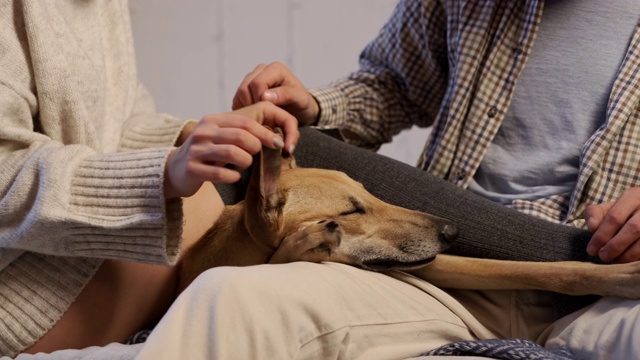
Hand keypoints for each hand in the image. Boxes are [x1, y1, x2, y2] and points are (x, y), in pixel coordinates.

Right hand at [164, 102, 298, 198]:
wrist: (175, 170)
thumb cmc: (206, 153)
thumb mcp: (220, 137)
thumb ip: (241, 133)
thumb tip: (275, 136)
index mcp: (212, 121)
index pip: (244, 122)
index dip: (264, 133)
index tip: (277, 143)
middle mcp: (203, 132)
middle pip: (240, 136)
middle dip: (256, 147)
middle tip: (257, 155)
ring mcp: (196, 151)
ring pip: (232, 153)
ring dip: (246, 161)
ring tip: (246, 165)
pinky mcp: (192, 169)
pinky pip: (220, 173)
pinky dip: (233, 176)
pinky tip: (235, 176)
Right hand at [232, 62, 319, 125]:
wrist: (300, 108)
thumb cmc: (302, 103)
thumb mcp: (300, 99)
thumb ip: (286, 95)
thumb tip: (265, 96)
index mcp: (275, 69)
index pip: (257, 83)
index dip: (259, 100)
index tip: (268, 113)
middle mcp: (261, 70)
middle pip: (245, 87)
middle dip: (253, 105)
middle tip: (262, 118)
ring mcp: (252, 78)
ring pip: (240, 93)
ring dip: (247, 108)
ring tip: (259, 119)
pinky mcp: (246, 89)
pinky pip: (237, 99)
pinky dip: (243, 109)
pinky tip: (254, 118)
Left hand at [585, 187, 639, 262]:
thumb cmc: (623, 211)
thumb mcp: (609, 207)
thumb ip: (595, 213)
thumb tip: (591, 226)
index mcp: (633, 196)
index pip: (615, 217)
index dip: (601, 235)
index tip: (591, 250)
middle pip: (632, 229)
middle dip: (614, 246)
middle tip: (602, 257)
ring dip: (627, 255)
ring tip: (613, 260)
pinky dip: (636, 257)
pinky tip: (627, 261)